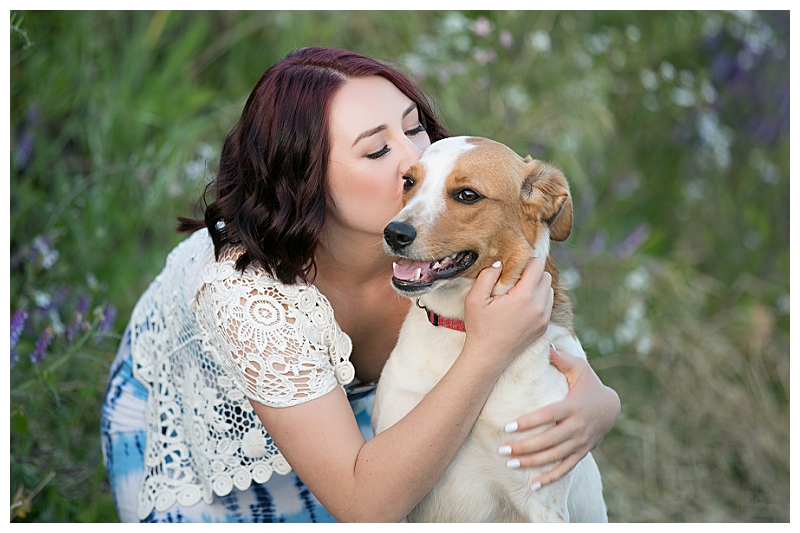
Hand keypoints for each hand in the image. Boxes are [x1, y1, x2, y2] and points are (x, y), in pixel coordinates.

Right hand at [463, 258, 553, 362]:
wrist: (488, 356)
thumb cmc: (480, 327)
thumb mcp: (475, 299)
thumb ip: (487, 275)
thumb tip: (500, 262)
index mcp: (524, 296)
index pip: (537, 265)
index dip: (525, 261)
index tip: (512, 267)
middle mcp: (539, 306)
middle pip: (545, 275)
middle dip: (531, 273)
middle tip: (514, 280)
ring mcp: (544, 318)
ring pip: (549, 289)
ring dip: (537, 286)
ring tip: (518, 293)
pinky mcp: (544, 327)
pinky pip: (548, 304)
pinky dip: (539, 300)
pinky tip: (522, 305)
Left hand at [500, 344, 619, 489]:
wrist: (612, 407)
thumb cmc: (589, 384)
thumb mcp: (579, 369)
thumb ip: (562, 359)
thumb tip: (546, 345)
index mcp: (573, 406)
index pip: (547, 415)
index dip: (528, 422)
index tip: (508, 426)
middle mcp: (577, 427)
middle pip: (548, 440)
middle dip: (524, 446)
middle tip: (502, 449)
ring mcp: (580, 442)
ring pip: (554, 456)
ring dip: (531, 462)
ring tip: (510, 463)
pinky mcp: (582, 453)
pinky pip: (565, 468)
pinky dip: (550, 478)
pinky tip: (533, 486)